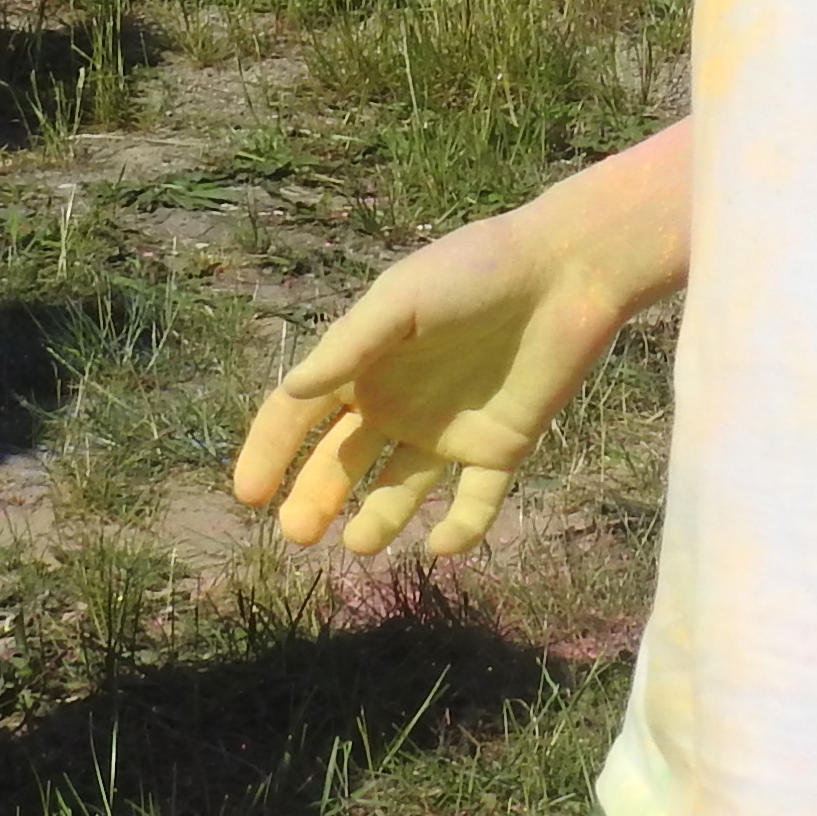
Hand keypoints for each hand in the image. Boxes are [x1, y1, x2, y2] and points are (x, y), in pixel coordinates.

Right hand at [232, 133, 690, 556]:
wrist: (567, 270)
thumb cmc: (477, 270)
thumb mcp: (404, 299)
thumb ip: (351, 346)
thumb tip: (294, 391)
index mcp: (366, 363)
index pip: (300, 415)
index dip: (270, 452)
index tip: (249, 495)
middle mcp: (399, 401)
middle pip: (343, 462)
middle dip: (316, 498)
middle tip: (298, 535)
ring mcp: (449, 429)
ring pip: (401, 490)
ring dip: (377, 520)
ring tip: (359, 544)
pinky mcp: (501, 446)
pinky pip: (476, 501)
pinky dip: (460, 529)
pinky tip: (440, 545)